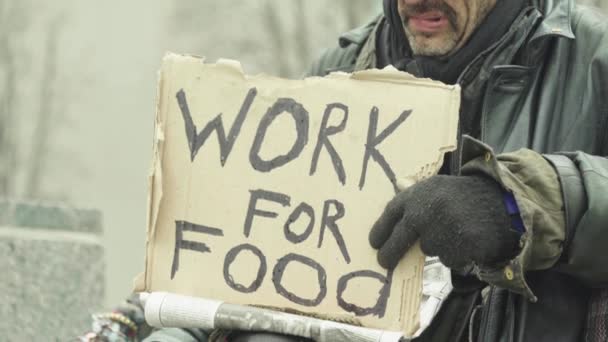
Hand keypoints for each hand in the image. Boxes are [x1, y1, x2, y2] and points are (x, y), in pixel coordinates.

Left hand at [369, 175, 520, 269]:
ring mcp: (443, 228)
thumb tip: (388, 228)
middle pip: (399, 239)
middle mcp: (427, 210)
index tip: (374, 243)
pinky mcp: (460, 245)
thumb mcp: (436, 189)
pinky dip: (456, 255)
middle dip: (389, 253)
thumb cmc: (464, 196)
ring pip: (429, 250)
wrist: (503, 200)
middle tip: (384, 262)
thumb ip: (414, 203)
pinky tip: (467, 240)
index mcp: (419, 193)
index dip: (380, 230)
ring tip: (455, 231)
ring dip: (438, 247)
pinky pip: (449, 259)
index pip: (390, 213)